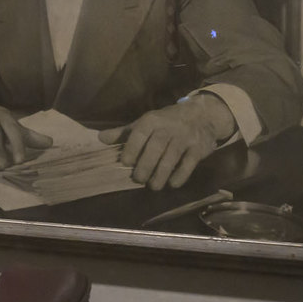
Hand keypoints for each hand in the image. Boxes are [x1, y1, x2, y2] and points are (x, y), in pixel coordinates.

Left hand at [99, 95, 235, 189]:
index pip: (140, 134)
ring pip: (171, 157)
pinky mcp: (199, 148)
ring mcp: (185, 138)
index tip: (125, 163)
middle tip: (138, 179)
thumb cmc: (166, 122)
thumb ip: (123, 133)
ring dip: (161, 173)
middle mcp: (169, 128)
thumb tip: (100, 138)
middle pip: (155, 148)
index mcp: (152, 121)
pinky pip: (189, 163)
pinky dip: (181, 174)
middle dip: (146, 165)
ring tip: (153, 186)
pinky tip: (173, 184)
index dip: (132, 148)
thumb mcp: (144, 123)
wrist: (202, 115)